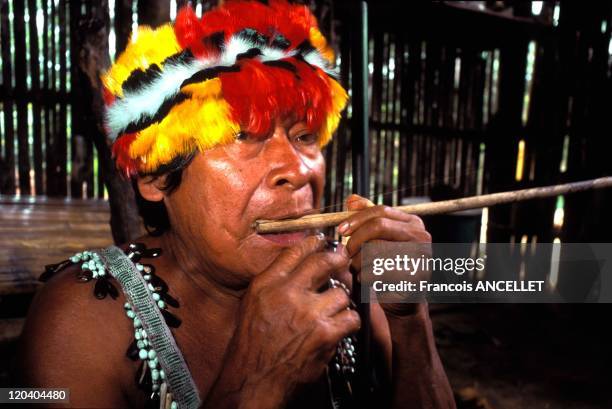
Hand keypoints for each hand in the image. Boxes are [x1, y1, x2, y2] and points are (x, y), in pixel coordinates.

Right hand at [204, 235, 359, 408]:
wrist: (253, 380)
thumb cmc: (252, 345)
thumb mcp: (252, 304)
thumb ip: (274, 283)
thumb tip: (298, 265)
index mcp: (266, 284)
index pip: (295, 251)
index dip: (314, 243)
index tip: (322, 241)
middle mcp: (286, 293)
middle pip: (323, 262)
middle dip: (338, 259)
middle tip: (343, 261)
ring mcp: (307, 312)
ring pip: (341, 293)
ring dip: (340, 302)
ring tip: (333, 312)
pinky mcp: (324, 333)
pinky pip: (351, 317)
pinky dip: (349, 323)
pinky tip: (340, 328)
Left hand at [339, 194, 431, 316]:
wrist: (402, 299)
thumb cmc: (387, 266)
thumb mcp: (377, 239)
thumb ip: (366, 218)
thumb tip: (351, 199)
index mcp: (413, 222)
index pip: (380, 211)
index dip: (357, 219)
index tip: (341, 229)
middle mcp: (421, 236)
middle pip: (379, 226)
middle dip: (356, 239)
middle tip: (346, 252)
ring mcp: (422, 256)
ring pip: (376, 249)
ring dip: (358, 261)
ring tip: (357, 268)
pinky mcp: (415, 277)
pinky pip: (378, 271)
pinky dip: (364, 275)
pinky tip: (364, 279)